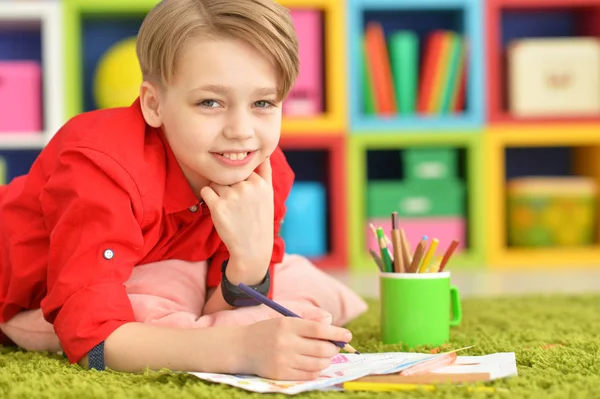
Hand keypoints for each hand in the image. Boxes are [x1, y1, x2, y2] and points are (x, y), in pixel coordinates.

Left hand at [200, 158, 273, 275]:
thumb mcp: (268, 194)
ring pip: (215, 181)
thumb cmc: (259, 218)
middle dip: (228, 185)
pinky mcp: (218, 206)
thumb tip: (264, 151)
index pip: (240, 169)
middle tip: (237, 204)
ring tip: (229, 208)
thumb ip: (265, 171)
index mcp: (260, 183)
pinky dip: (208, 198)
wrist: (252, 247)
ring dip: (217, 192)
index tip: (244, 196)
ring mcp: (232, 196)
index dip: (238, 180)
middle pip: (227, 174)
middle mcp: (247, 187)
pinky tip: (218, 209)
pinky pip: (205, 191)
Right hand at [236, 317, 351, 380]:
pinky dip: (316, 371)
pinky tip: (314, 365)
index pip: (319, 330)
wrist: (240, 347)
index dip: (337, 333)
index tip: (348, 336)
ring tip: (324, 356)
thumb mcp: (284, 319)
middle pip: (322, 349)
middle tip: (334, 347)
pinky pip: (308, 375)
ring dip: (326, 361)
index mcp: (288, 325)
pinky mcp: (281, 374)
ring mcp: (283, 360)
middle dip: (333, 349)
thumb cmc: (267, 331)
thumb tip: (332, 327)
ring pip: (318, 364)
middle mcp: (286, 342)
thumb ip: (308, 322)